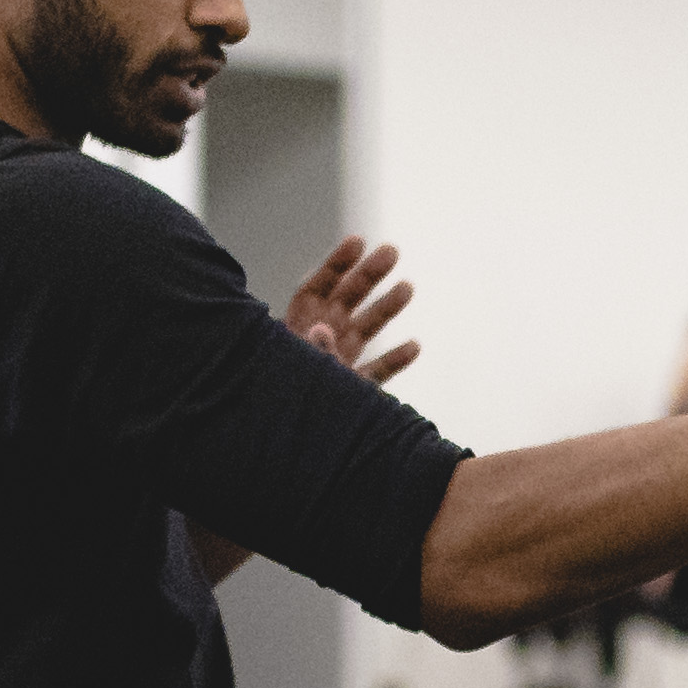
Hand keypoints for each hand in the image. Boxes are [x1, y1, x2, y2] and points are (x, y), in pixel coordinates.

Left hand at [285, 236, 421, 388]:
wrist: (276, 445)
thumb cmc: (272, 401)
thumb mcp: (288, 372)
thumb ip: (310, 351)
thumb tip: (324, 328)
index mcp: (296, 327)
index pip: (317, 287)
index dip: (337, 264)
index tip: (359, 241)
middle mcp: (318, 339)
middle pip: (346, 300)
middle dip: (369, 275)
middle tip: (393, 251)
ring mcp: (338, 363)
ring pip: (365, 329)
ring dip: (386, 308)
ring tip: (408, 286)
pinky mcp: (352, 389)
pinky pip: (376, 372)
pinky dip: (395, 360)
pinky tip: (415, 346)